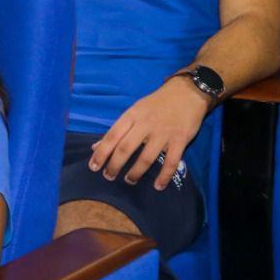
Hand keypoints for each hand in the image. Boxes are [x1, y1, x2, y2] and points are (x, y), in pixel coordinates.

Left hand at [88, 77, 208, 190]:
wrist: (186, 92)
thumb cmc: (156, 104)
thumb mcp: (134, 112)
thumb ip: (117, 130)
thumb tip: (96, 147)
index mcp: (131, 116)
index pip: (112, 136)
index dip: (101, 153)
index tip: (93, 167)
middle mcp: (145, 125)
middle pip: (126, 148)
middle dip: (115, 165)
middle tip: (109, 177)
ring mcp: (163, 133)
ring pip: (146, 157)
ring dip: (136, 172)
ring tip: (129, 180)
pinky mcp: (180, 140)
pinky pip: (171, 162)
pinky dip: (164, 176)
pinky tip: (158, 186)